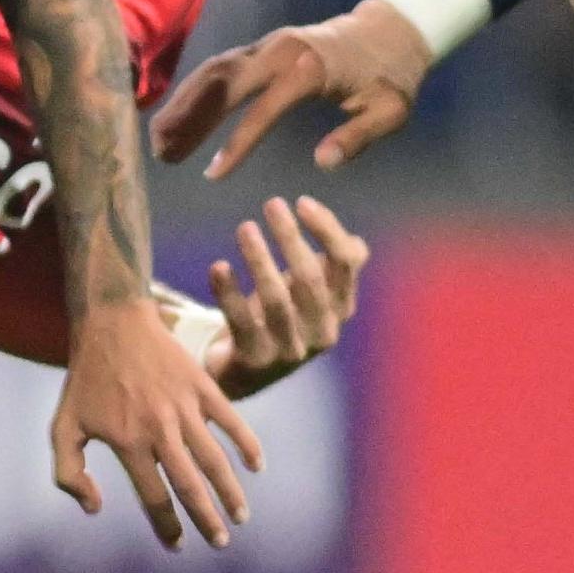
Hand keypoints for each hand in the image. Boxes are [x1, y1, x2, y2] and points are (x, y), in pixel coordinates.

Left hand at [52, 297, 264, 550]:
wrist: (112, 322)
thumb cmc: (86, 380)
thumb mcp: (62, 427)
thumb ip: (68, 473)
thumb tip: (95, 509)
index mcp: (127, 442)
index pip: (154, 497)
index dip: (167, 527)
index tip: (178, 545)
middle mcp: (159, 428)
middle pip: (190, 485)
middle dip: (207, 519)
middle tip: (220, 543)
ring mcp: (184, 406)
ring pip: (214, 459)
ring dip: (230, 492)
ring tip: (241, 517)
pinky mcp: (201, 385)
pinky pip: (231, 420)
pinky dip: (247, 443)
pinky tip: (256, 466)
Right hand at [152, 0, 432, 177]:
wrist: (391, 29)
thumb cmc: (392, 75)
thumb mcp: (389, 111)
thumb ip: (357, 137)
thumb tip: (322, 163)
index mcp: (309, 69)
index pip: (263, 110)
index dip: (237, 144)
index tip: (214, 176)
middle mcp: (281, 50)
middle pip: (222, 82)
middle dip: (188, 117)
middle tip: (161, 153)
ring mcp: (268, 44)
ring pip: (214, 71)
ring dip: (183, 103)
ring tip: (158, 141)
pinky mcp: (263, 47)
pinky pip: (222, 68)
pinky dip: (196, 92)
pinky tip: (178, 120)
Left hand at [204, 195, 369, 396]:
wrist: (248, 371)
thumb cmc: (283, 317)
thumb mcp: (312, 291)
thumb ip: (335, 266)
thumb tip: (355, 240)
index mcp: (341, 307)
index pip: (346, 263)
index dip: (327, 230)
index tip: (302, 202)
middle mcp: (323, 330)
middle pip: (310, 278)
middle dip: (290, 238)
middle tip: (271, 204)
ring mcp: (291, 350)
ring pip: (276, 299)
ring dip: (260, 259)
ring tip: (245, 228)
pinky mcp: (256, 361)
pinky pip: (241, 322)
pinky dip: (229, 293)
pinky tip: (218, 267)